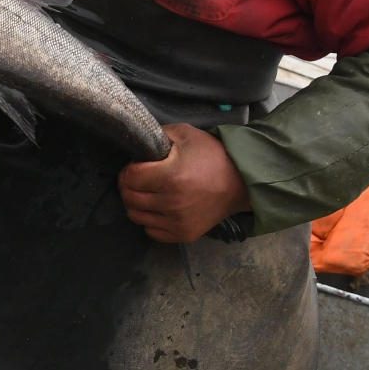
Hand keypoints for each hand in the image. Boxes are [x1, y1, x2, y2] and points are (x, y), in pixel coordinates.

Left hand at [119, 123, 248, 243]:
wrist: (240, 181)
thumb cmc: (211, 155)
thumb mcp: (184, 134)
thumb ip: (157, 136)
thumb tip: (136, 144)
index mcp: (171, 176)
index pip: (130, 178)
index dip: (129, 169)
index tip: (136, 166)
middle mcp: (172, 202)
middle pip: (130, 198)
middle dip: (128, 186)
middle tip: (137, 179)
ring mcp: (178, 222)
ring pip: (137, 216)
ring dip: (136, 203)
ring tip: (147, 193)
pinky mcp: (184, 234)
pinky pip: (151, 231)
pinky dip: (150, 220)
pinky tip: (158, 208)